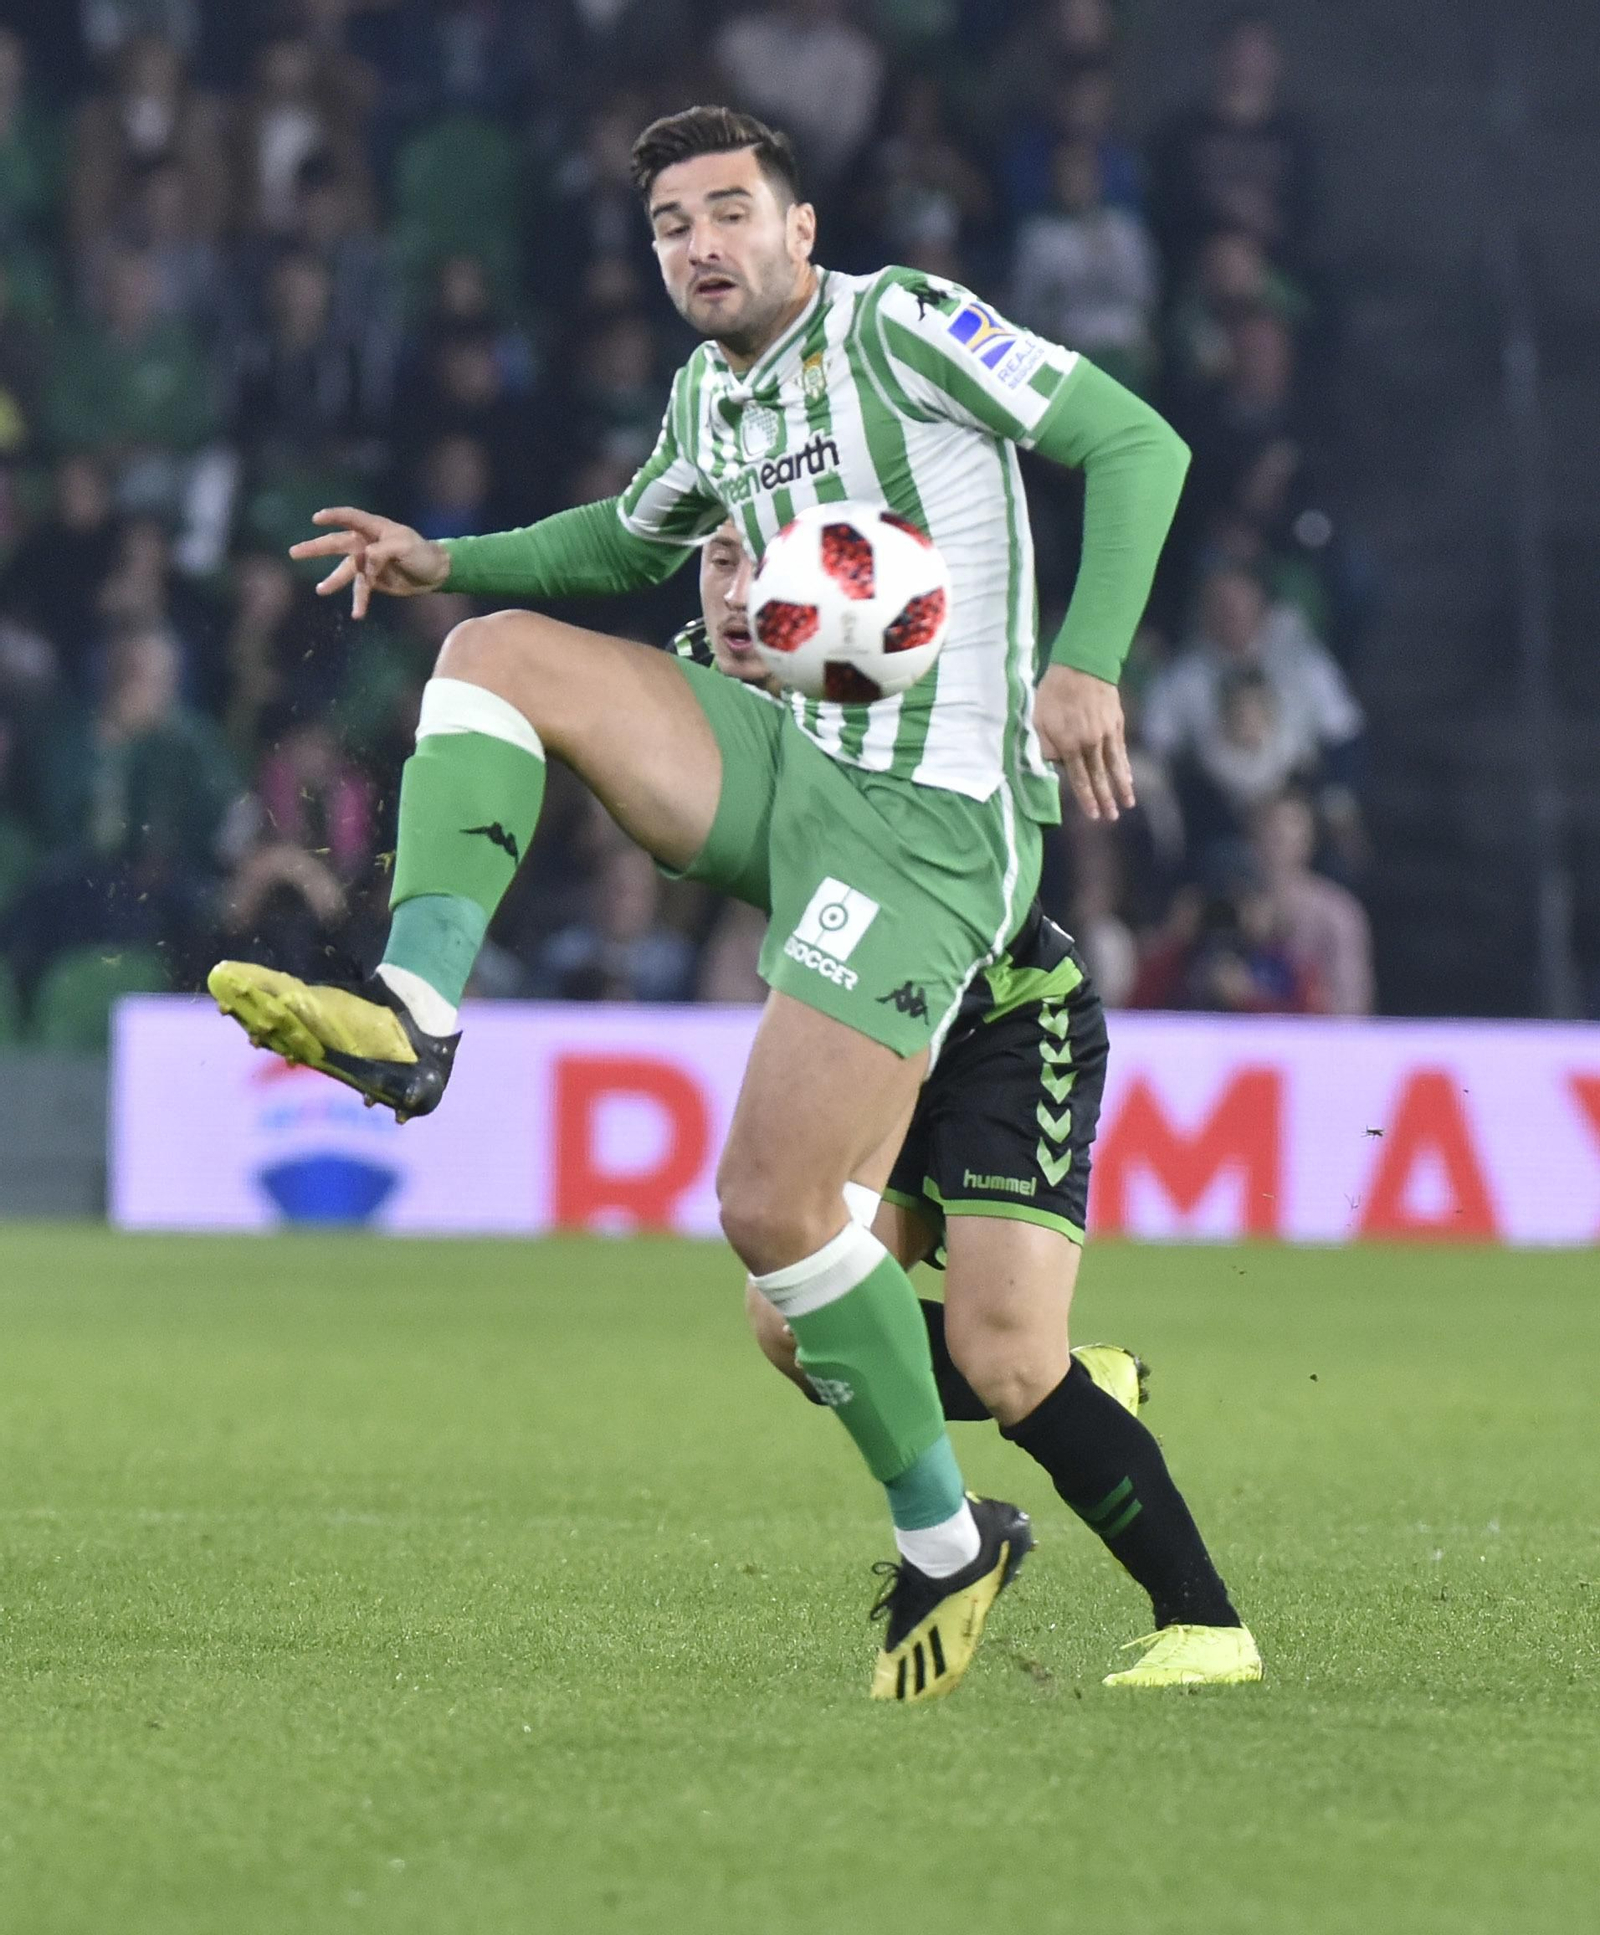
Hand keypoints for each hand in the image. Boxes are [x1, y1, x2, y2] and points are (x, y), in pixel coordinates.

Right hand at [288, 507, 449, 617]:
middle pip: (336, 543)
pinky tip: (357, 615)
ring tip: (321, 591)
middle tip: (294, 552)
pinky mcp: (372, 580)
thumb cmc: (422, 553)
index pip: (350, 517)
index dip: (333, 516)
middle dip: (315, 548)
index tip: (316, 519)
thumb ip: (382, 551)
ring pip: (344, 571)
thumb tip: (363, 561)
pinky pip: (361, 590)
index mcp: (374, 528)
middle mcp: (366, 542)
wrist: (434, 573)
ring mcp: (367, 562)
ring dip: (332, 581)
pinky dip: (359, 602)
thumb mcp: (405, 547)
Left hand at [1034, 663, 1135, 821]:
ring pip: (1115, 766)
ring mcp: (1106, 733)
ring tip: (1128, 804)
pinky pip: (1121, 750)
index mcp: (1070, 744)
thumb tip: (1051, 766)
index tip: (1094, 815)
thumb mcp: (1038, 719)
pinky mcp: (1116, 723)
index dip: (1087, 798)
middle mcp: (1091, 743)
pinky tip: (1129, 777)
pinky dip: (1125, 765)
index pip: (1079, 778)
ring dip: (1121, 787)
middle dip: (1106, 799)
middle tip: (1112, 818)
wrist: (1082, 665)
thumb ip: (1044, 746)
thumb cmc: (1053, 692)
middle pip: (1099, 776)